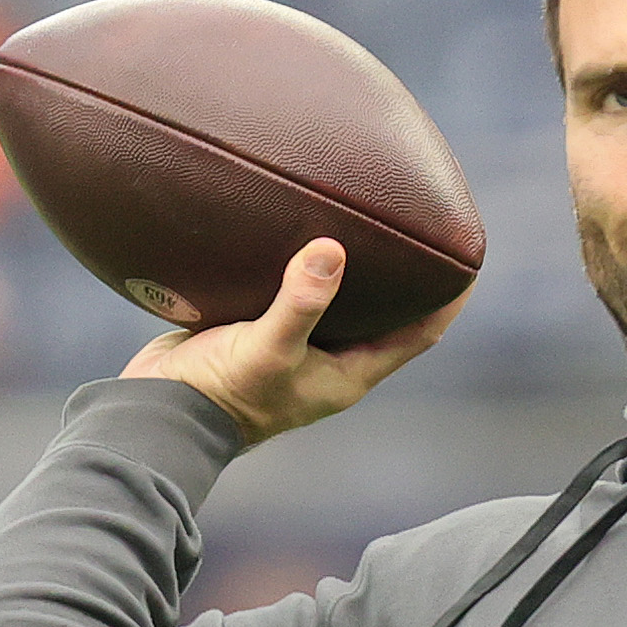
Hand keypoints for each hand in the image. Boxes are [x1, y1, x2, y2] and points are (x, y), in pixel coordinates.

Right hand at [119, 239, 466, 444]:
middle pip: (388, 312)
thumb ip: (301, 302)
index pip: (421, 333)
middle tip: (426, 222)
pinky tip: (303, 224)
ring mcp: (296, 345)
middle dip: (410, 274)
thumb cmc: (220, 395)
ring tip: (370, 212)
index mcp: (350, 373)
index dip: (449, 299)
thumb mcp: (267, 349)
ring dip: (358, 265)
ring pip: (342, 298)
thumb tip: (334, 249)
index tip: (470, 258)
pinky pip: (297, 291)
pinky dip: (307, 263)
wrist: (156, 414)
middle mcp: (331, 360)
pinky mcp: (260, 329)